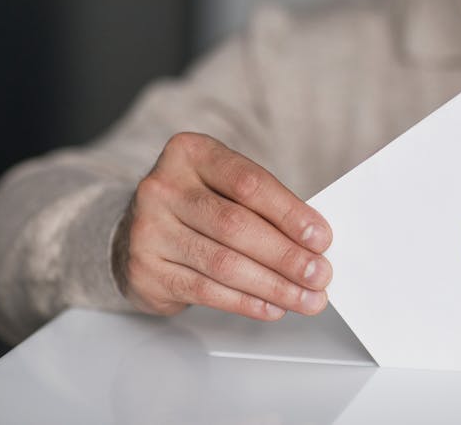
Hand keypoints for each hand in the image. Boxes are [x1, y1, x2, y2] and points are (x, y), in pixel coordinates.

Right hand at [115, 132, 332, 320]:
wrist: (138, 232)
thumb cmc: (198, 206)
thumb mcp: (226, 187)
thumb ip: (265, 206)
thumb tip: (314, 242)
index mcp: (192, 153)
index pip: (249, 183)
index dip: (290, 213)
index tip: (321, 238)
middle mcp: (163, 187)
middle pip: (237, 226)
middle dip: (286, 255)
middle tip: (320, 274)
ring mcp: (149, 230)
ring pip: (223, 263)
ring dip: (273, 286)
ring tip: (306, 298)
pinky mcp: (145, 270)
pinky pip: (205, 291)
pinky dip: (246, 302)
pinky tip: (272, 307)